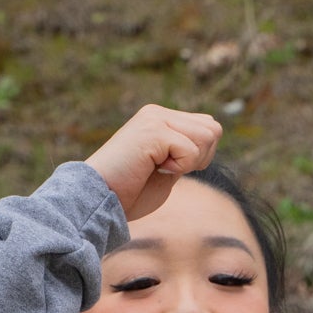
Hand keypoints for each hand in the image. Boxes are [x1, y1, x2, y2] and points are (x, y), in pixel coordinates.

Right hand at [84, 104, 224, 220]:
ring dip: (190, 161)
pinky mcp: (154, 130)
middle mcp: (158, 112)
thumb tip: (210, 138)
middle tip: (169, 169)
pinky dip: (179, 167)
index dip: (201, 156)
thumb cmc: (129, 194)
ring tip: (160, 167)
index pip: (207, 126)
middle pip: (213, 128)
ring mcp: (155, 118)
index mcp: (161, 119)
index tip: (172, 169)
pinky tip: (154, 168)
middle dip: (201, 157)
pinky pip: (191, 150)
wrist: (99, 199)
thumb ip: (184, 154)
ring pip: (207, 135)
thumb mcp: (166, 170)